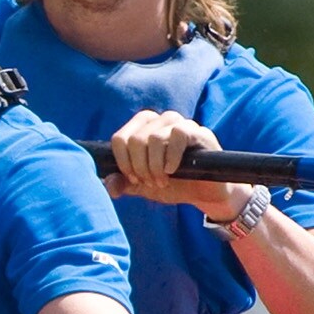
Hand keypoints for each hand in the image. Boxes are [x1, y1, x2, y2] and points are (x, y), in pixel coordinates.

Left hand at [103, 109, 241, 216]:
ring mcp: (179, 123)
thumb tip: (108, 184)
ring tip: (162, 180)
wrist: (205, 193)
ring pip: (153, 138)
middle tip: (151, 182)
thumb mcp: (144, 187)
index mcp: (143, 128)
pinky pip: (177, 135)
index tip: (134, 179)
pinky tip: (173, 170)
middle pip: (134, 140)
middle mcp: (159, 120)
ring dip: (154, 166)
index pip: (119, 139)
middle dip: (139, 168)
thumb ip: (125, 184)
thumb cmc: (175, 185)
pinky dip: (171, 158)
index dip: (123, 163)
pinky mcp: (198, 131)